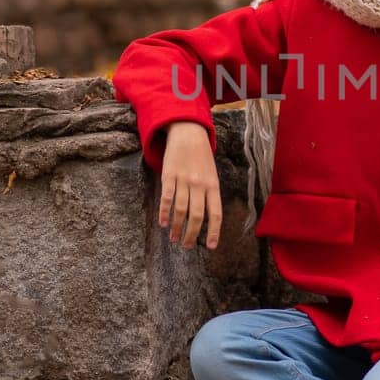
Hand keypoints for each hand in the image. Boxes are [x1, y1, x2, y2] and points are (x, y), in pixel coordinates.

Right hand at [160, 121, 222, 250]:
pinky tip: (163, 223)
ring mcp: (184, 180)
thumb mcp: (212, 174)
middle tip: (187, 245)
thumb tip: (208, 218)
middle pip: (196, 216)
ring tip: (173, 238)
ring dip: (176, 227)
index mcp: (213, 185)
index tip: (211, 246)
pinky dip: (164, 212)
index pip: (216, 213)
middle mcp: (200, 184)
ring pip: (180, 210)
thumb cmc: (201, 157)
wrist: (188, 133)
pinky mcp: (169, 175)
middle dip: (191, 234)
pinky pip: (167, 198)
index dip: (214, 231)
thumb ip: (210, 194)